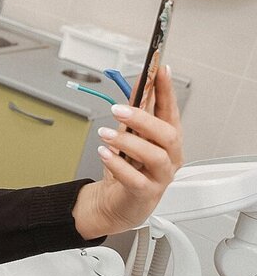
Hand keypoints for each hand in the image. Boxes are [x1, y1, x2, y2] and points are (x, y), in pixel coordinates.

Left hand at [73, 66, 183, 239]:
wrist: (114, 205)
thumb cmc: (126, 169)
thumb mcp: (130, 137)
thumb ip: (135, 113)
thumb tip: (139, 84)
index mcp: (168, 140)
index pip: (171, 111)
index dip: (167, 91)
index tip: (161, 70)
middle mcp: (169, 158)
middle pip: (168, 134)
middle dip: (143, 118)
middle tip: (118, 109)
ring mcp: (160, 177)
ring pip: (155, 156)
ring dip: (128, 141)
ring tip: (105, 133)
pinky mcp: (145, 194)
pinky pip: (135, 179)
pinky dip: (118, 164)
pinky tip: (104, 153)